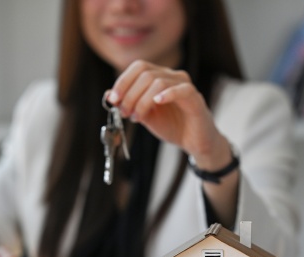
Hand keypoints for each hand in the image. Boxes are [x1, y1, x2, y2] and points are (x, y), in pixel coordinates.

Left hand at [106, 59, 229, 169]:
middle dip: (130, 94)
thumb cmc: (172, 126)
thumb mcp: (144, 116)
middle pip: (145, 73)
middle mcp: (172, 77)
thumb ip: (129, 104)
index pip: (138, 67)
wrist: (194, 142)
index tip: (113, 100)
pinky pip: (181, 90)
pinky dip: (167, 94)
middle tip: (125, 113)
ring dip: (142, 100)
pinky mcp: (195, 98)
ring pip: (158, 82)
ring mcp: (184, 86)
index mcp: (159, 77)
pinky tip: (157, 102)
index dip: (123, 81)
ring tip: (138, 117)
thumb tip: (108, 95)